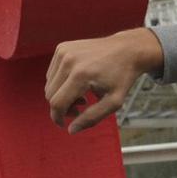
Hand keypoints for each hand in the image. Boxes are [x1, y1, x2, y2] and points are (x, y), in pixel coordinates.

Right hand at [45, 29, 164, 133]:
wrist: (127, 49)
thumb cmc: (122, 77)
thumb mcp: (113, 102)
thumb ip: (92, 118)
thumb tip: (71, 130)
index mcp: (81, 75)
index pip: (57, 103)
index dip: (58, 118)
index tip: (65, 125)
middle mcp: (68, 61)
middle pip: (50, 94)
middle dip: (62, 107)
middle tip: (81, 107)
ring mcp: (63, 51)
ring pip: (49, 84)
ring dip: (61, 94)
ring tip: (82, 94)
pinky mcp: (62, 47)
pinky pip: (52, 73)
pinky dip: (61, 82)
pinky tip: (77, 82)